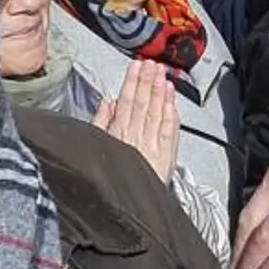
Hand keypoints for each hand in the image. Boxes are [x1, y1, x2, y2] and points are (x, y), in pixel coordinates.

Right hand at [92, 59, 179, 183]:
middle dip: (147, 81)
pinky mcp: (165, 155)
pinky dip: (171, 113)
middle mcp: (135, 136)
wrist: (125, 204)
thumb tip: (108, 101)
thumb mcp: (96, 146)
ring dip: (160, 92)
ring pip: (156, 112)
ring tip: (162, 74)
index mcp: (117, 133)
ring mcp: (151, 145)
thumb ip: (101, 122)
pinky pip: (169, 130)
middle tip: (152, 64)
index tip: (137, 66)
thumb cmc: (110, 176)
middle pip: (142, 103)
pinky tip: (172, 99)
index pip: (127, 101)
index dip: (132, 82)